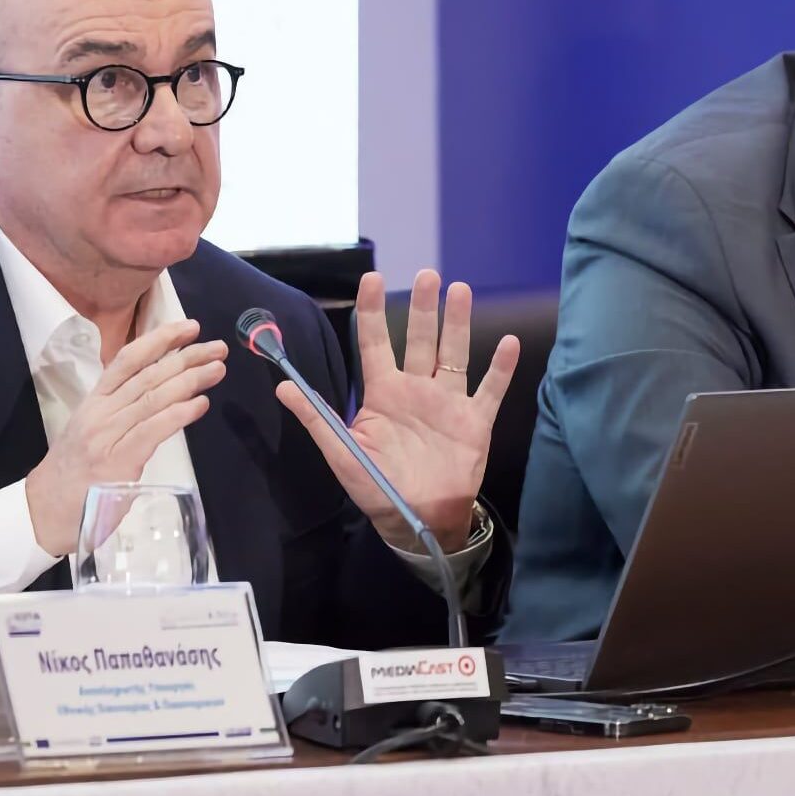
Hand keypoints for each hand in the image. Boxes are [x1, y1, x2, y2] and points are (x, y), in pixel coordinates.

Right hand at [25, 319, 226, 555]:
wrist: (46, 511)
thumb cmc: (74, 474)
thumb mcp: (91, 430)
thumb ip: (121, 411)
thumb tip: (161, 391)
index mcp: (94, 401)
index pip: (128, 359)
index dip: (160, 339)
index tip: (189, 327)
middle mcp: (100, 412)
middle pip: (148, 374)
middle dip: (186, 357)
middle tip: (218, 348)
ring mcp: (108, 435)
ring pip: (154, 397)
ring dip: (191, 380)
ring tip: (217, 370)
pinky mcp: (118, 461)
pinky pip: (153, 430)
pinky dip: (180, 414)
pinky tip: (201, 405)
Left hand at [277, 270, 518, 552]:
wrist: (417, 520)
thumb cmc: (377, 486)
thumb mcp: (342, 453)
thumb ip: (316, 418)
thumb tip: (284, 387)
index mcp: (383, 393)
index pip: (376, 343)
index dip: (373, 312)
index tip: (372, 279)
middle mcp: (416, 390)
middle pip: (420, 339)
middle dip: (422, 308)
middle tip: (427, 275)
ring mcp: (448, 403)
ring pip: (454, 354)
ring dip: (458, 323)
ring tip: (460, 290)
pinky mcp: (474, 422)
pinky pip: (490, 390)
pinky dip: (501, 368)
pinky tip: (510, 343)